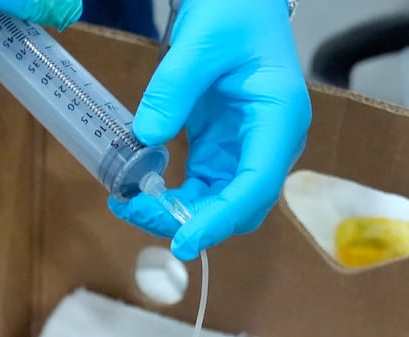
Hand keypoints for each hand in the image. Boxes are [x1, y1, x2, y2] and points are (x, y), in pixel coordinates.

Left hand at [110, 0, 311, 259]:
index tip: (183, 240)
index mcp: (279, 119)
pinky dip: (173, 198)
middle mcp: (269, 145)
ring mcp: (246, 151)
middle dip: (192, 221)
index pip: (256, 186)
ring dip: (177, 214)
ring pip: (218, 205)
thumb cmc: (234, 12)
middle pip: (239, 207)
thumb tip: (146, 136)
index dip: (220, 220)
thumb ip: (174, 88)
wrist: (240, 2)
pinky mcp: (222, 150)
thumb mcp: (202, 40)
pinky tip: (140, 193)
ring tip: (129, 204)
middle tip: (136, 211)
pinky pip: (201, 189)